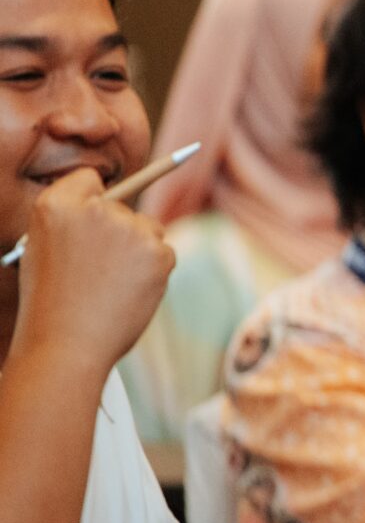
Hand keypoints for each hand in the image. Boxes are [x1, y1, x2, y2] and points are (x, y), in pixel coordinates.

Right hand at [8, 169, 173, 372]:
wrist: (67, 344)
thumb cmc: (50, 301)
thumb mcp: (41, 248)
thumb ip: (72, 221)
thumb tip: (109, 208)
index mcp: (55, 203)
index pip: (89, 179)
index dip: (92, 199)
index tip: (94, 217)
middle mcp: (96, 208)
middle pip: (124, 206)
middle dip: (118, 230)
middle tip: (99, 268)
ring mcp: (130, 228)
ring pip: (148, 229)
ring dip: (139, 249)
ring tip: (110, 283)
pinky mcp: (158, 251)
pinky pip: (164, 252)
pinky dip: (154, 271)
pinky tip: (129, 292)